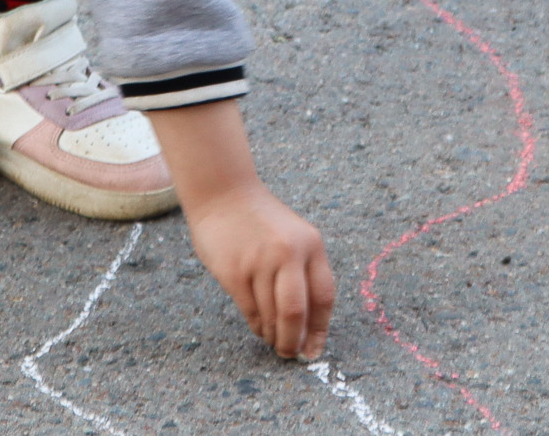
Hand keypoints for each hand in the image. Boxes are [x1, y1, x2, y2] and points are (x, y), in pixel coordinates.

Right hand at [147, 100, 333, 357]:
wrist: (223, 193)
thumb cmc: (260, 221)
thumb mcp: (294, 237)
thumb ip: (303, 272)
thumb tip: (308, 324)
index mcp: (311, 244)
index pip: (324, 296)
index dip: (319, 329)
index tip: (314, 349)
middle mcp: (289, 253)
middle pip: (297, 312)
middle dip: (294, 341)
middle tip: (290, 354)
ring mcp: (260, 262)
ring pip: (271, 315)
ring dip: (273, 335)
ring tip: (272, 339)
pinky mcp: (235, 272)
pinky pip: (250, 311)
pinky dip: (257, 325)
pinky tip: (259, 327)